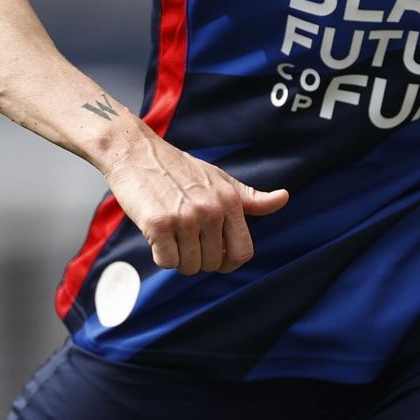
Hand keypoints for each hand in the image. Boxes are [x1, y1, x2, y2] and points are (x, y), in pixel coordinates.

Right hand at [100, 132, 288, 274]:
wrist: (136, 153)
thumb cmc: (178, 169)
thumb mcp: (220, 179)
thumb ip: (251, 197)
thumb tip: (284, 198)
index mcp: (230, 200)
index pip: (243, 252)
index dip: (229, 261)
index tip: (215, 255)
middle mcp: (211, 210)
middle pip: (214, 263)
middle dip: (199, 258)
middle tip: (185, 237)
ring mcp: (185, 218)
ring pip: (189, 266)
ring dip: (178, 257)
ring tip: (171, 233)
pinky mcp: (159, 224)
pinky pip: (167, 261)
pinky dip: (160, 255)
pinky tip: (157, 235)